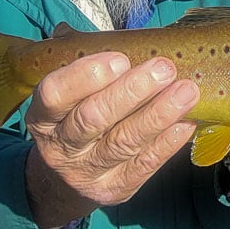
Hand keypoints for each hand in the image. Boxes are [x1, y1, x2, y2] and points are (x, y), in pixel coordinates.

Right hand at [23, 52, 199, 228]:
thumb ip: (82, 70)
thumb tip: (108, 39)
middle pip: (93, 118)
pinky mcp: (115, 189)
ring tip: (186, 91)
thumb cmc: (73, 120)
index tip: (120, 58)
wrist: (64, 181)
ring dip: (158, 114)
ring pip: (123, 142)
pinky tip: (186, 121)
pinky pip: (144, 164)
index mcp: (43, 117)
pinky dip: (168, 142)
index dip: (85, 76)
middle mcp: (60, 147)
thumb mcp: (65, 98)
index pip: (55, 95)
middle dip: (131, 91)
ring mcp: (87, 172)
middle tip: (163, 68)